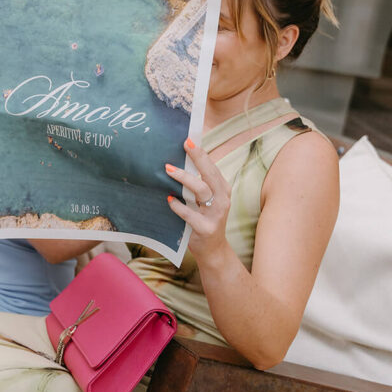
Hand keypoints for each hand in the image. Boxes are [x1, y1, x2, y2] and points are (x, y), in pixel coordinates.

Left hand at [164, 137, 230, 261]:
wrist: (213, 250)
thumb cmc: (205, 220)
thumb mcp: (206, 201)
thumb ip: (197, 185)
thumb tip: (177, 163)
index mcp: (222, 190)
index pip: (212, 167)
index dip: (201, 153)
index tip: (188, 140)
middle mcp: (222, 200)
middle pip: (209, 175)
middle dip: (197, 158)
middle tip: (183, 146)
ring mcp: (216, 215)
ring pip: (201, 190)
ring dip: (184, 179)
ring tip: (168, 170)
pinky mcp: (206, 228)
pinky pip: (189, 214)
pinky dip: (178, 206)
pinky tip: (169, 200)